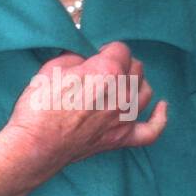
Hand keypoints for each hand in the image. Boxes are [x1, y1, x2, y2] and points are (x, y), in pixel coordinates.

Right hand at [3, 41, 167, 183]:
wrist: (34, 146)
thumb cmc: (39, 108)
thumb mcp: (52, 68)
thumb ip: (76, 58)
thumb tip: (85, 60)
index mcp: (107, 72)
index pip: (120, 49)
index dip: (106, 48)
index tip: (96, 53)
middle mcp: (122, 94)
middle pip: (136, 68)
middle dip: (122, 62)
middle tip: (104, 66)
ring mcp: (124, 118)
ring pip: (145, 92)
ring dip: (136, 82)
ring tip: (122, 81)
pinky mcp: (120, 138)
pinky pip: (151, 130)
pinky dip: (159, 118)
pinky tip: (162, 108)